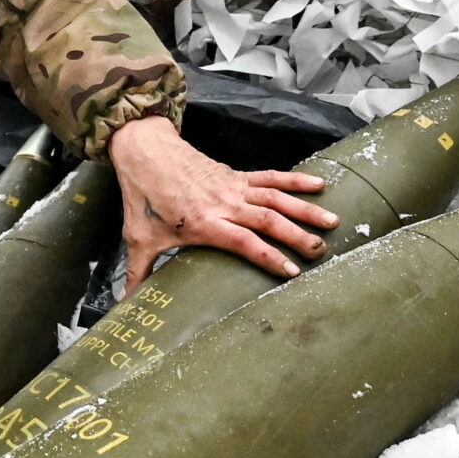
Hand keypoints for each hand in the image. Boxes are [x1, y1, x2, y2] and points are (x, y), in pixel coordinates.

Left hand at [106, 115, 338, 293]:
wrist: (145, 152)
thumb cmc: (143, 198)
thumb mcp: (138, 239)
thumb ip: (138, 273)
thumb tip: (125, 305)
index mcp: (206, 223)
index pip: (244, 243)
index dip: (269, 256)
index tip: (293, 271)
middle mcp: (225, 204)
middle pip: (268, 220)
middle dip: (297, 236)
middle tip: (322, 251)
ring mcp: (234, 187)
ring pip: (276, 198)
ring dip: (305, 209)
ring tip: (333, 221)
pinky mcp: (236, 175)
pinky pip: (271, 177)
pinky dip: (295, 180)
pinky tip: (320, 183)